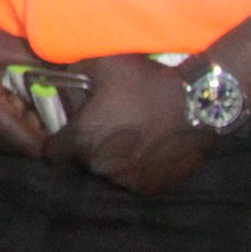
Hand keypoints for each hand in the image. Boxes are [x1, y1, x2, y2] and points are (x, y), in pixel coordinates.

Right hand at [0, 24, 47, 156]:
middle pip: (17, 146)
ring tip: (6, 97)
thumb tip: (67, 69)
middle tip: (29, 100)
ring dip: (8, 126)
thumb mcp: (1, 46)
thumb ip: (38, 61)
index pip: (34, 147)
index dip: (48, 135)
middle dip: (27, 127)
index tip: (51, 115)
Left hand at [48, 52, 213, 193]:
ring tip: (133, 135)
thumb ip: (73, 71)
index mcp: (82, 139)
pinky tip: (149, 147)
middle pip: (83, 160)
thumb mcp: (102, 64)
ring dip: (115, 158)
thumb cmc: (146, 82)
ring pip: (110, 171)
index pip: (53, 151)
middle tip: (107, 125)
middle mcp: (100, 166)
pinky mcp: (151, 187)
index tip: (69, 129)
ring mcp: (127, 180)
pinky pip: (135, 178)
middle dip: (89, 145)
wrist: (197, 102)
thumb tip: (57, 72)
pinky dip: (138, 167)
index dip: (57, 140)